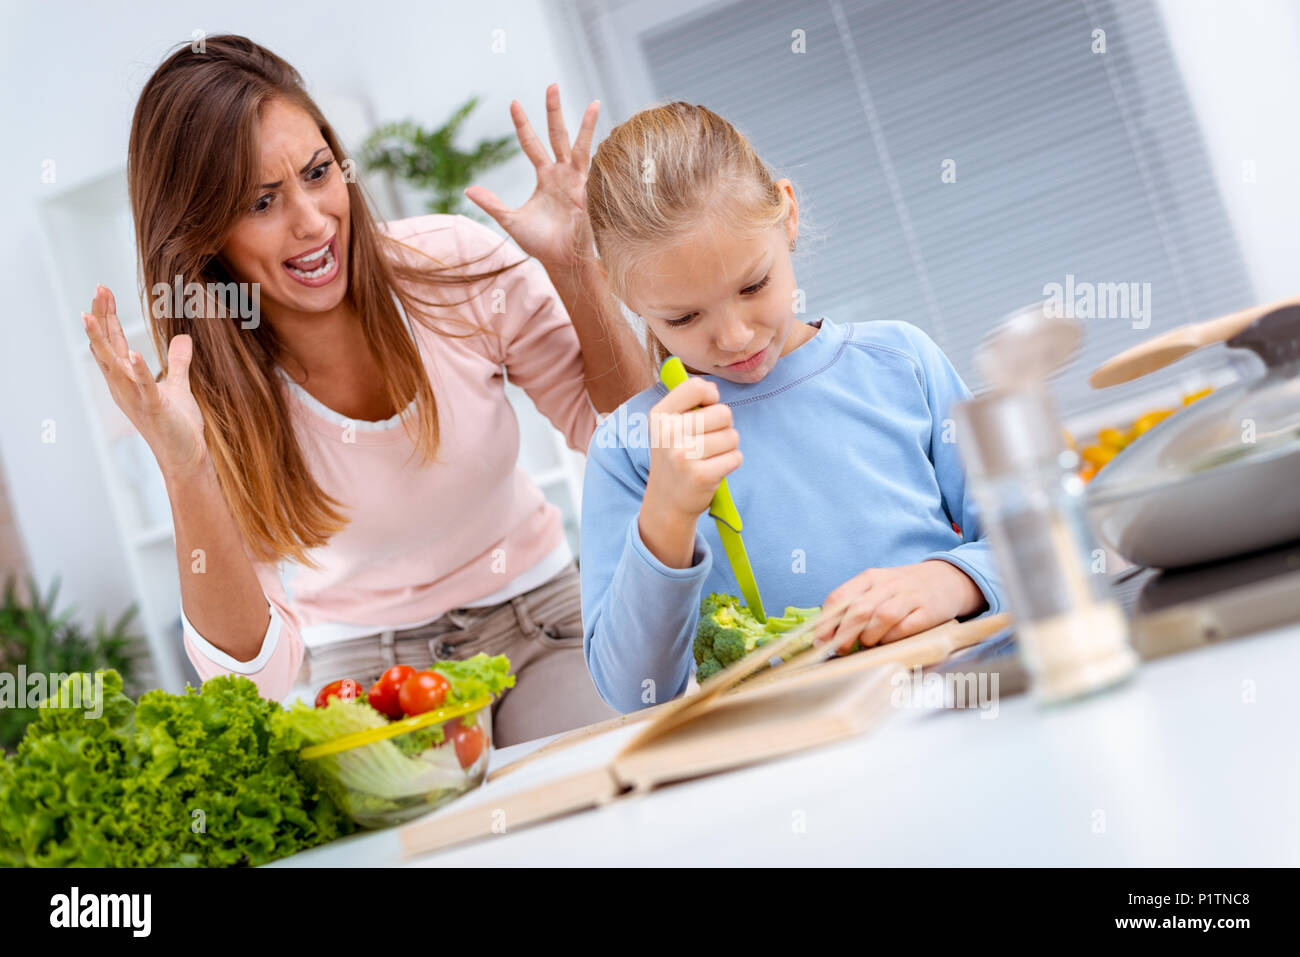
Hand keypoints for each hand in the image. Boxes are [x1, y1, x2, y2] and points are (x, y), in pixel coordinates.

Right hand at [81, 285, 207, 481]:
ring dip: (103, 340)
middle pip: (107, 347)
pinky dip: (138, 370)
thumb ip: (178, 362)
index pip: (112, 343)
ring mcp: (136, 398)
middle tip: (97, 289)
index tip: (102, 291)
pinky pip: (143, 387)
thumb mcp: (178, 386)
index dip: (106, 317)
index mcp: (126, 380)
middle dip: (101, 318)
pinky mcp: (154, 408)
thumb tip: (183, 338)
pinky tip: (133, 353)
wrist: (185, 456)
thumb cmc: (178, 424)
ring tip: (93, 316)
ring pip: (114, 364)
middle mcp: (124, 387)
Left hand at [464, 84, 598, 269]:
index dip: (522, 124)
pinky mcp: (588, 193)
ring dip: (586, 124)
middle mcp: (562, 173)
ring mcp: (577, 181)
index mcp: (545, 177)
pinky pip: (591, 170)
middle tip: (552, 84)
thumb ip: (492, 204)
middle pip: (557, 134)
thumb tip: (468, 189)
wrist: (562, 261)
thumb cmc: (540, 243)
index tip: (513, 102)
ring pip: (580, 146)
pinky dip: (594, 158)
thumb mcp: (511, 221)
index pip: (531, 143)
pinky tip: (600, 143)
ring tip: (593, 102)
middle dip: (554, 110)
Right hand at [637, 378, 740, 567]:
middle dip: (723, 427)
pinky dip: (731, 463)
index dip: (710, 396)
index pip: (696, 387)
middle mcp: (668, 433)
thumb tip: (713, 387)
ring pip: (732, 436)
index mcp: (659, 416)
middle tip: (706, 442)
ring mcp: (684, 455)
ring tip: (709, 457)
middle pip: (723, 413)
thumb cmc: (675, 457)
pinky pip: (736, 457)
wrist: (667, 501)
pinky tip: (714, 470)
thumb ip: (688, 402)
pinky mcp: (701, 476)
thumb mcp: (667, 426)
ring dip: (727, 447)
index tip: (706, 409)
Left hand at [815, 560, 986, 653]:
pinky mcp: (927, 611)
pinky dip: (892, 638)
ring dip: (869, 637)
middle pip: (859, 610)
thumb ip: (854, 605)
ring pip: (881, 617)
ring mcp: (909, 597)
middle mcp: (888, 584)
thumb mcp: (877, 588)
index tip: (820, 641)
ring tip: (867, 644)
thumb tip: (827, 635)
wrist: (947, 579)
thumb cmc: (903, 589)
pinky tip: (888, 641)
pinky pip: (905, 627)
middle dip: (844, 635)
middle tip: (840, 650)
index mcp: (869, 578)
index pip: (840, 597)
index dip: (827, 622)